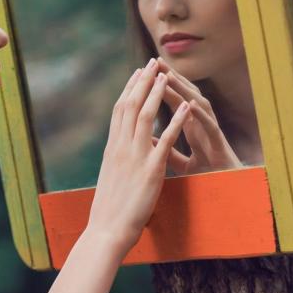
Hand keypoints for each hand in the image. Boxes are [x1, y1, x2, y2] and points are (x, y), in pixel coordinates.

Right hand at [86, 59, 190, 254]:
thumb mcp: (110, 179)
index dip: (129, 89)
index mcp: (112, 149)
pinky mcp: (151, 170)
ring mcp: (135, 157)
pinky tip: (186, 106)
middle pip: (131, 106)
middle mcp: (121, 148)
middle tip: (152, 62)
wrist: (106, 230)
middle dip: (142, 82)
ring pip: (145, 116)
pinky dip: (177, 120)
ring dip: (157, 92)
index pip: (119, 111)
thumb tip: (117, 152)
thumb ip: (116, 161)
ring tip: (166, 74)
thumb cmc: (108, 211)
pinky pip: (166, 140)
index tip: (137, 73)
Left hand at [155, 58, 241, 173]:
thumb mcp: (179, 162)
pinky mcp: (220, 144)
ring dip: (184, 90)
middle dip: (172, 78)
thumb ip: (166, 149)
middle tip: (156, 62)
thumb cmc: (206, 174)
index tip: (145, 73)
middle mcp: (202, 125)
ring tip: (169, 76)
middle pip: (186, 96)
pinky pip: (211, 126)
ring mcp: (211, 132)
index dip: (161, 87)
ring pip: (199, 105)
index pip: (175, 101)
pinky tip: (191, 104)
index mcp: (191, 127)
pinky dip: (201, 115)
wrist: (226, 191)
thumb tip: (145, 139)